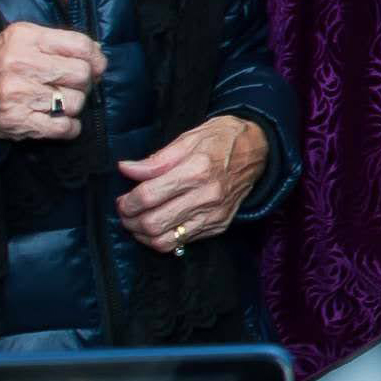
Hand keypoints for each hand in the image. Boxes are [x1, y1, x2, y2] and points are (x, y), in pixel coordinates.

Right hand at [0, 23, 105, 143]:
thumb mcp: (18, 39)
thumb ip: (56, 42)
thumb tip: (97, 51)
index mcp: (24, 38)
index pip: (80, 46)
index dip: (96, 57)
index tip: (96, 64)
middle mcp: (21, 65)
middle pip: (81, 74)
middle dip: (84, 81)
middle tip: (72, 84)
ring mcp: (19, 95)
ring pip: (75, 102)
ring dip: (74, 104)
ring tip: (58, 101)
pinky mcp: (18, 122)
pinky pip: (63, 128)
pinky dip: (70, 127)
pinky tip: (61, 121)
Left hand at [116, 116, 269, 252]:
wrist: (259, 150)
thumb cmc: (221, 139)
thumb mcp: (188, 138)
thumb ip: (156, 159)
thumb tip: (126, 170)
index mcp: (197, 170)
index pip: (148, 196)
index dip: (126, 202)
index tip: (122, 199)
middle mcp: (207, 196)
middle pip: (153, 223)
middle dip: (130, 221)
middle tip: (126, 212)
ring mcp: (214, 214)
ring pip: (165, 241)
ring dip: (143, 235)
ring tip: (138, 223)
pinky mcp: (219, 225)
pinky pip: (182, 242)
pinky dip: (163, 238)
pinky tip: (159, 225)